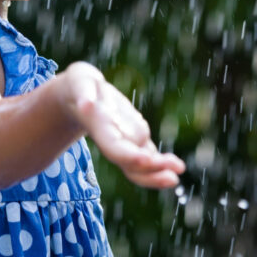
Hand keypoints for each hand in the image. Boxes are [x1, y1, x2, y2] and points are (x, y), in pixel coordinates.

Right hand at [59, 62, 184, 187]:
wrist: (77, 98)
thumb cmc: (79, 86)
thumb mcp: (79, 81)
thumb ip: (82, 90)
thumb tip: (86, 104)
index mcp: (99, 127)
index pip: (114, 147)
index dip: (128, 155)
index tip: (146, 159)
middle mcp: (111, 140)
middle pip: (130, 161)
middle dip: (150, 169)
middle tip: (174, 176)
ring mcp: (123, 141)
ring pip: (140, 164)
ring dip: (159, 170)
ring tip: (179, 170)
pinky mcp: (133, 138)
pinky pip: (147, 155)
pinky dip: (161, 163)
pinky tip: (177, 166)